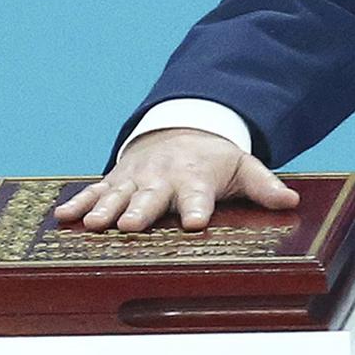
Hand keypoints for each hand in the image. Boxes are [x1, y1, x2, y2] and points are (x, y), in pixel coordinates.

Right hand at [51, 127, 299, 231]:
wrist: (182, 129)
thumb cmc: (215, 159)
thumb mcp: (243, 168)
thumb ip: (265, 186)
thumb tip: (291, 201)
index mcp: (196, 179)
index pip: (198, 196)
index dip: (197, 209)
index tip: (194, 223)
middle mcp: (163, 179)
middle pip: (152, 198)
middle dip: (141, 210)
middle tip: (130, 225)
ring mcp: (136, 179)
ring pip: (118, 195)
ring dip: (105, 208)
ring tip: (94, 224)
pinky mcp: (116, 179)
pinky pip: (94, 190)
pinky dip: (79, 202)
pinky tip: (63, 216)